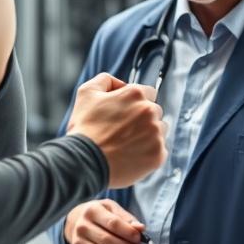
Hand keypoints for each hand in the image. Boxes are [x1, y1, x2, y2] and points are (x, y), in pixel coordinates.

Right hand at [64, 199, 143, 243]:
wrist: (78, 221)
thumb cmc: (100, 214)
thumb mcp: (113, 209)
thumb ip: (127, 218)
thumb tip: (140, 228)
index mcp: (92, 210)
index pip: (113, 223)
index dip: (128, 232)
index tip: (138, 238)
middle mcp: (81, 225)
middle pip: (106, 240)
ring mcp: (77, 241)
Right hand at [67, 73, 167, 187]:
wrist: (83, 162)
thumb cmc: (84, 129)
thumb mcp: (86, 92)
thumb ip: (106, 80)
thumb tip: (121, 84)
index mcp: (136, 94)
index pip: (148, 93)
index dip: (136, 103)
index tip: (125, 114)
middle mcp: (150, 111)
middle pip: (155, 111)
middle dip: (143, 118)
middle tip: (123, 131)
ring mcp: (156, 134)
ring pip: (160, 130)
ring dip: (148, 134)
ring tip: (126, 144)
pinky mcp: (158, 155)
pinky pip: (160, 150)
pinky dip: (148, 153)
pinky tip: (131, 155)